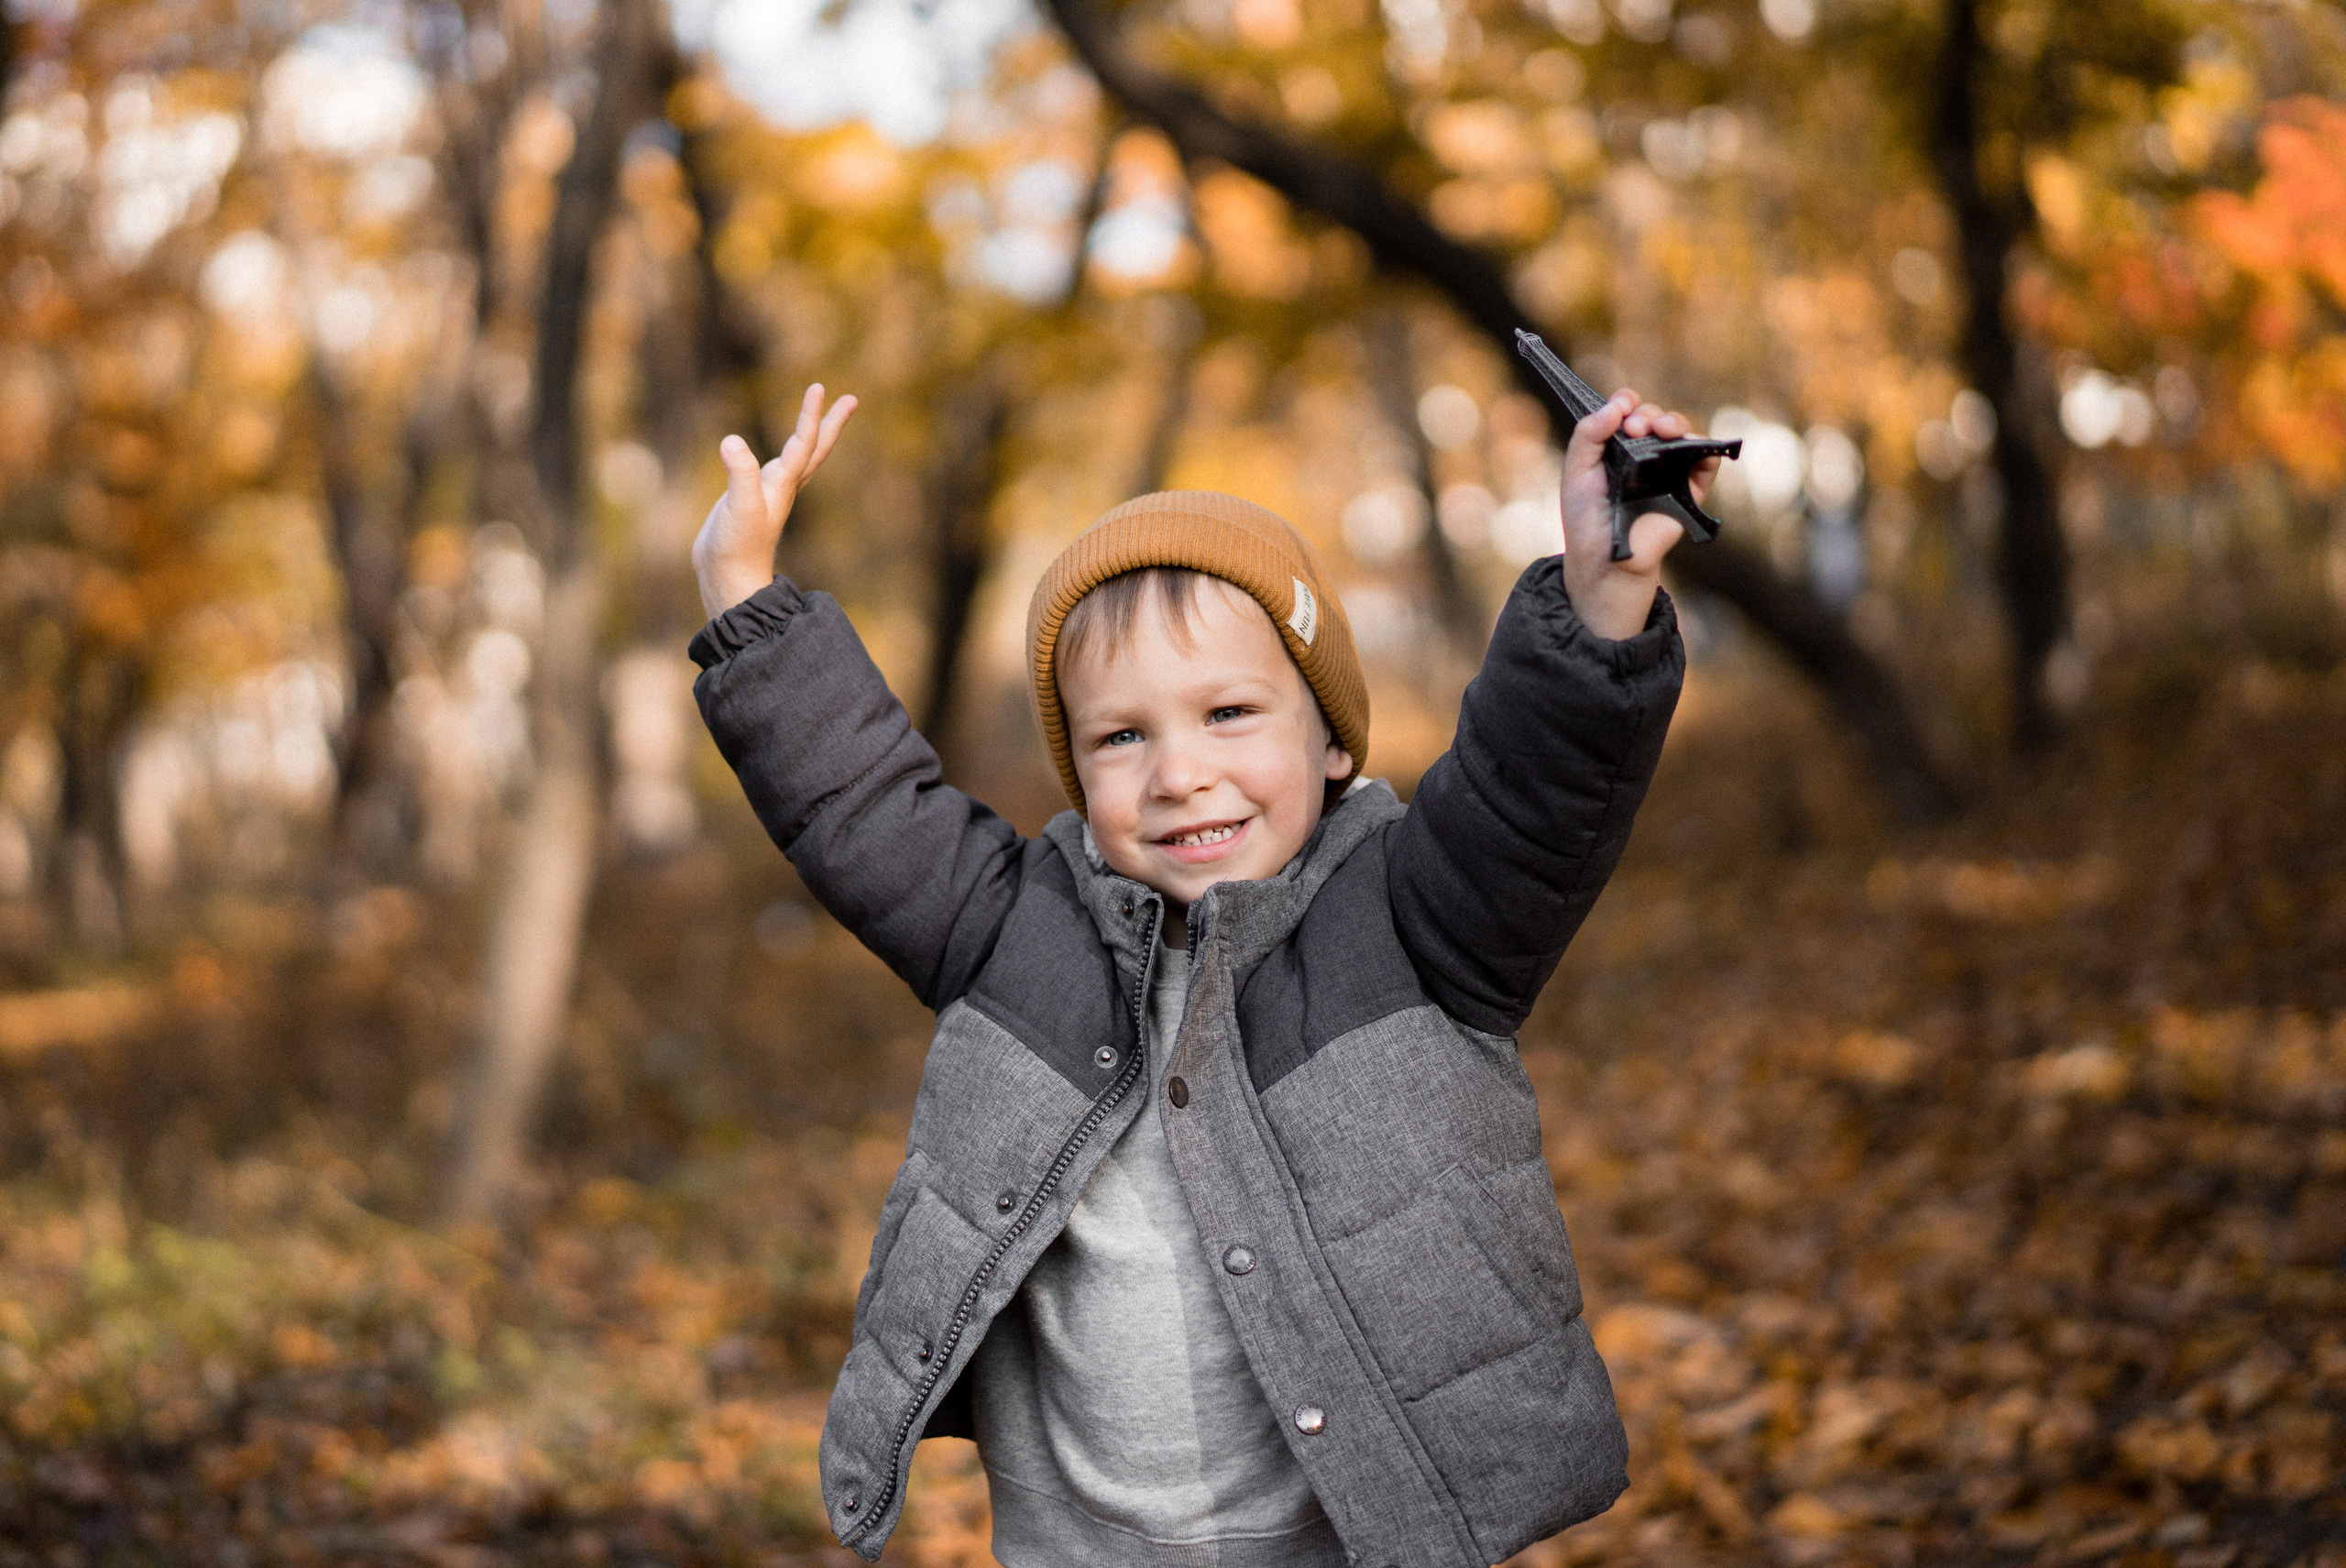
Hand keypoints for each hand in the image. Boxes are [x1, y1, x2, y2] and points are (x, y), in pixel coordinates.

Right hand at [691, 384, 858, 618]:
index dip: (811, 415)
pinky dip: (786, 455)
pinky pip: (778, 469)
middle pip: (815, 449)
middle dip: (830, 423)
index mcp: (784, 484)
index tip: (819, 388)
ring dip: (813, 436)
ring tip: (820, 417)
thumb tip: (732, 441)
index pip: (804, 442)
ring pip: (801, 459)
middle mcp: (784, 486)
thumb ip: (739, 474)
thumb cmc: (736, 546)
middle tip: (851, 399)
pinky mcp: (753, 502)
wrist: (729, 578)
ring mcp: (770, 494)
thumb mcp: (738, 507)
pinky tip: (780, 455)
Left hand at [1558, 389, 1719, 640]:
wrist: (1605, 558)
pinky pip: (1706, 461)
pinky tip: (1688, 444)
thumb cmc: (1587, 520)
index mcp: (1616, 449)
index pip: (1627, 414)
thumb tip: (1614, 407)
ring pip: (1681, 434)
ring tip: (1660, 430)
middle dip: (1647, 414)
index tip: (1622, 406)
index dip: (1627, 403)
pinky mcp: (1689, 491)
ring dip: (1674, 422)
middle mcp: (1644, 456)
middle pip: (1655, 418)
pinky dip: (1704, 447)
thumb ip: (1587, 435)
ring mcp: (1668, 472)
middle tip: (1635, 428)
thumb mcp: (1576, 472)